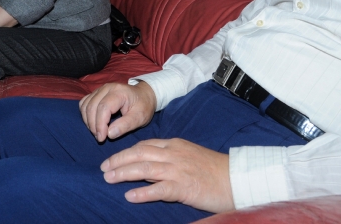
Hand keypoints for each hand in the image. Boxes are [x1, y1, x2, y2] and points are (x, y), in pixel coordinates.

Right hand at [79, 82, 156, 141]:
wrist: (144, 95)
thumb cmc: (143, 106)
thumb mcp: (140, 118)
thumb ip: (125, 125)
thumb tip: (109, 134)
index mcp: (119, 92)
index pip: (103, 108)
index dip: (100, 125)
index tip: (102, 138)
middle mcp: (107, 88)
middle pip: (92, 107)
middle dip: (93, 125)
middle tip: (100, 138)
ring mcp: (100, 89)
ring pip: (85, 105)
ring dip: (88, 121)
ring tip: (97, 132)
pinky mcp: (96, 93)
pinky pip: (84, 103)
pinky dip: (85, 115)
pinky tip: (93, 123)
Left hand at [101, 138, 234, 213]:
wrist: (236, 178)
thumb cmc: (214, 170)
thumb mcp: (190, 156)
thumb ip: (171, 158)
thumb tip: (150, 166)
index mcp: (175, 145)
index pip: (145, 144)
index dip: (127, 151)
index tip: (114, 158)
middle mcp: (174, 154)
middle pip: (139, 153)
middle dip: (119, 159)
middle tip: (104, 168)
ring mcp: (178, 170)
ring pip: (144, 168)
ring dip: (124, 173)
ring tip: (109, 178)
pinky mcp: (184, 187)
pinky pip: (159, 189)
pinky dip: (143, 192)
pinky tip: (130, 196)